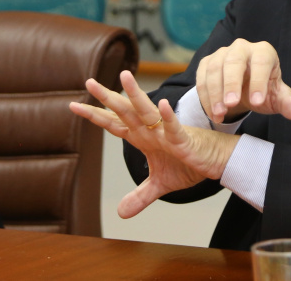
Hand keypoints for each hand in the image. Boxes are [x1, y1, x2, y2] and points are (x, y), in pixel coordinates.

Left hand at [69, 71, 238, 217]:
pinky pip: (174, 127)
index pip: (114, 124)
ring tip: (125, 76)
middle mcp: (151, 131)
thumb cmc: (189, 164)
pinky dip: (168, 117)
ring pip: (147, 111)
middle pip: (125, 112)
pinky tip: (162, 104)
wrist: (216, 162)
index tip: (74, 106)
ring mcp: (166, 133)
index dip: (95, 115)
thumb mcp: (160, 185)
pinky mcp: (184, 140)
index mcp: (143, 138)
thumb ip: (140, 196)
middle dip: (107, 98)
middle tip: (88, 82)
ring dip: (135, 94)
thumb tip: (121, 213)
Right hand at [196, 38, 290, 122]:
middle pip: (234, 60)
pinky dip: (205, 96)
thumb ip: (289, 104)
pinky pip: (202, 77)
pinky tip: (213, 112)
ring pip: (215, 69)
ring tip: (220, 114)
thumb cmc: (264, 92)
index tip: (257, 102)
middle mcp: (242, 47)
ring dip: (215, 93)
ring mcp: (222, 53)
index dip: (259, 81)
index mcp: (264, 52)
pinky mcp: (207, 63)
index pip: (261, 62)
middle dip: (232, 83)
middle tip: (232, 104)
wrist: (242, 92)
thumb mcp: (277, 99)